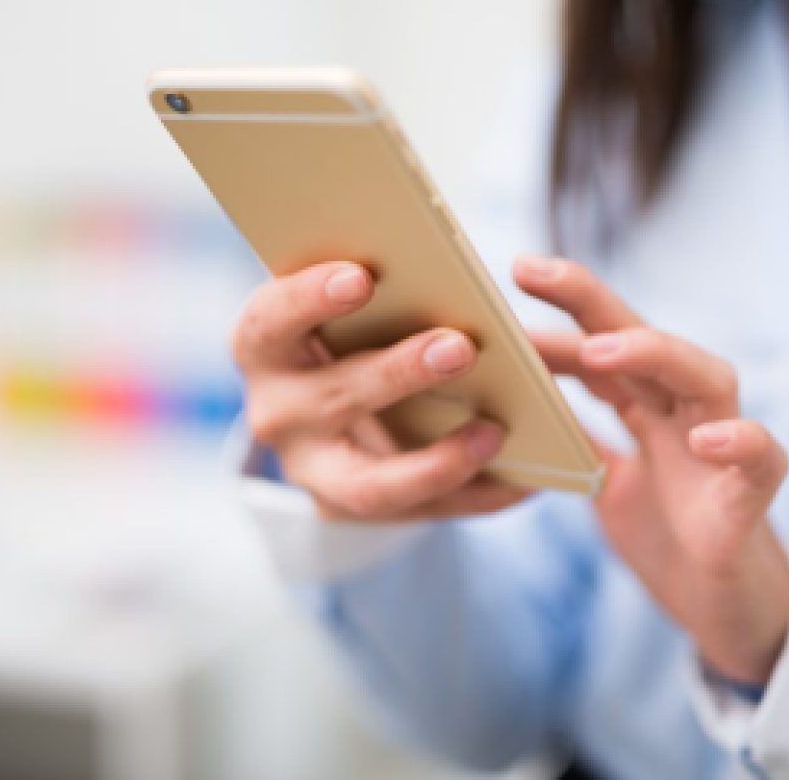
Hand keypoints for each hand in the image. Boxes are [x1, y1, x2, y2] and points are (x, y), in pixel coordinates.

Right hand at [234, 262, 529, 520]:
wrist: (329, 410)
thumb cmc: (350, 330)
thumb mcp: (349, 306)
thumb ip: (381, 292)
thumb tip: (454, 284)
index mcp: (265, 346)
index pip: (270, 321)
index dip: (309, 299)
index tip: (361, 277)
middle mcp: (276, 414)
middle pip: (330, 398)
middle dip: (398, 373)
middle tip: (460, 347)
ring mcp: (311, 471)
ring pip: (367, 482)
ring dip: (436, 461)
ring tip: (495, 433)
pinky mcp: (352, 510)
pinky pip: (418, 512)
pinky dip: (473, 496)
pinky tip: (524, 481)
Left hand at [515, 255, 788, 684]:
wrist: (721, 607)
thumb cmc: (666, 533)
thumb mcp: (602, 482)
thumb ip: (577, 439)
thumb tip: (516, 406)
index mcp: (647, 409)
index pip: (601, 347)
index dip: (554, 319)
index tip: (497, 292)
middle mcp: (683, 415)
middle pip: (645, 339)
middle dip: (590, 300)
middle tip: (529, 269)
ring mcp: (720, 452)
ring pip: (708, 378)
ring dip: (656, 355)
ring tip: (599, 349)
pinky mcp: (750, 500)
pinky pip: (763, 461)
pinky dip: (741, 442)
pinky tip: (706, 437)